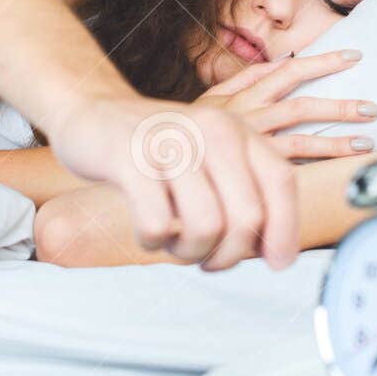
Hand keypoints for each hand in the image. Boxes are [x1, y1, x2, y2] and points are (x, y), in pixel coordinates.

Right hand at [44, 94, 297, 270]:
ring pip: (205, 228)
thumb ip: (245, 193)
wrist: (91, 112)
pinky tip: (147, 232)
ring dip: (188, 252)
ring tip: (173, 242)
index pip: (281, 182)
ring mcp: (170, 141)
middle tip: (205, 258)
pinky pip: (156, 224)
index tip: (277, 264)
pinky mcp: (129, 157)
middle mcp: (210, 129)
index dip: (285, 230)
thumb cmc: (157, 150)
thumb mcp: (211, 158)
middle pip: (246, 216)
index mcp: (237, 130)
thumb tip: (278, 254)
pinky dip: (152, 242)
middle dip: (228, 254)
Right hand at [197, 49, 376, 160]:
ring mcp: (245, 145)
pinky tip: (332, 172)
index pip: (288, 71)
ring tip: (365, 143)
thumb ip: (245, 80)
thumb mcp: (211, 99)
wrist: (140, 148)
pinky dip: (307, 170)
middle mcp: (246, 117)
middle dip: (339, 105)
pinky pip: (282, 169)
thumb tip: (282, 64)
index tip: (352, 56)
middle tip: (372, 109)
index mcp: (241, 96)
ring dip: (335, 141)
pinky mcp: (243, 171)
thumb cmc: (183, 130)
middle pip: (300, 105)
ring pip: (298, 139)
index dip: (322, 62)